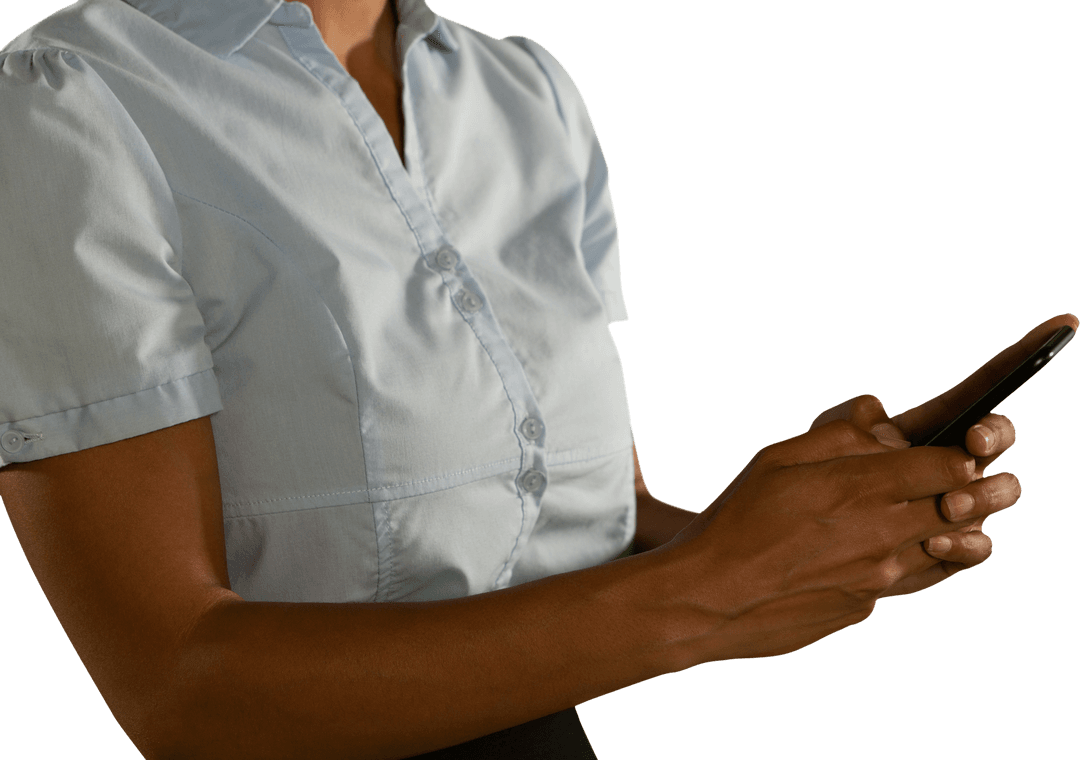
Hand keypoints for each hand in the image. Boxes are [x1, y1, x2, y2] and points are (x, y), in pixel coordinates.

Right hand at [658, 403, 980, 661]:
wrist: (708, 599)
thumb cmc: (734, 522)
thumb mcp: (775, 458)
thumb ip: (837, 434)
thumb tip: (884, 420)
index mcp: (859, 488)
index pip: (948, 465)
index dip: (961, 455)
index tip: (957, 452)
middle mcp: (881, 535)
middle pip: (963, 509)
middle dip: (981, 492)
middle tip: (984, 484)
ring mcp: (878, 579)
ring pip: (945, 550)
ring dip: (948, 530)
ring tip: (936, 518)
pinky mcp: (864, 608)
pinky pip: (904, 580)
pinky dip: (902, 562)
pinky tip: (872, 551)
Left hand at [825, 314, 1076, 595]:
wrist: (811, 541)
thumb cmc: (821, 483)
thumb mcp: (825, 440)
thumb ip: (848, 418)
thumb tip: (878, 411)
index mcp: (931, 429)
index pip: (979, 389)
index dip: (1019, 355)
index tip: (1061, 322)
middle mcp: (954, 465)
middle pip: (998, 438)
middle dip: (994, 435)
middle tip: (971, 444)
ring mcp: (959, 505)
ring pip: (999, 493)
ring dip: (981, 495)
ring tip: (945, 505)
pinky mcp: (951, 548)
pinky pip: (978, 546)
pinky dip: (963, 543)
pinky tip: (934, 540)